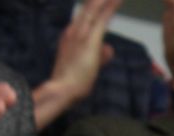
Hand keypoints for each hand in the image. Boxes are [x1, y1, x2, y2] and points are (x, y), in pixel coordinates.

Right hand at [33, 0, 122, 130]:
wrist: (62, 89)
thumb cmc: (73, 82)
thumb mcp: (89, 66)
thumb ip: (100, 55)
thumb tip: (109, 48)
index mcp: (71, 35)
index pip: (85, 15)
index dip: (95, 4)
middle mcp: (74, 30)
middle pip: (89, 7)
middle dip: (99, 0)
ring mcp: (81, 33)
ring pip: (95, 8)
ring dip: (106, 0)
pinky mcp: (90, 39)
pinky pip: (103, 18)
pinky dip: (111, 7)